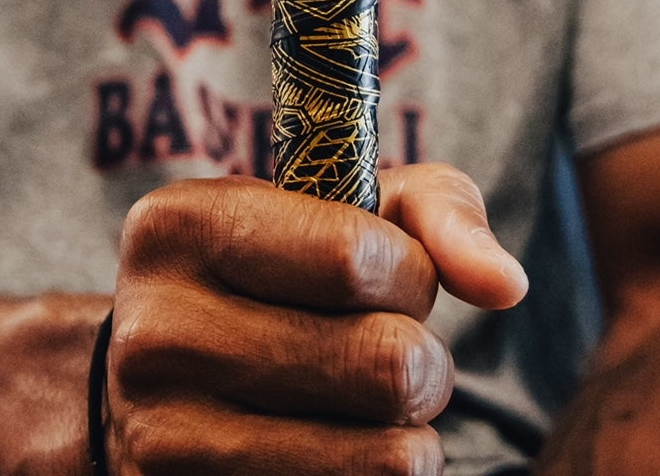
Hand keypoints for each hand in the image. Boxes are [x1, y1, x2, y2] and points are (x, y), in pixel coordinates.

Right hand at [106, 165, 527, 474]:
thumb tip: (505, 284)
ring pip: (386, 457)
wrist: (157, 376)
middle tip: (394, 349)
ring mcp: (163, 437)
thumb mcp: (341, 208)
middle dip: (421, 357)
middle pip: (382, 363)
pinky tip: (338, 448)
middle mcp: (153, 331)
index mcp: (179, 226)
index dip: (408, 272)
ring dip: (408, 431)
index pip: (355, 257)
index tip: (391, 275)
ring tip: (369, 402)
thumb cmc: (276, 271)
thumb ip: (433, 215)